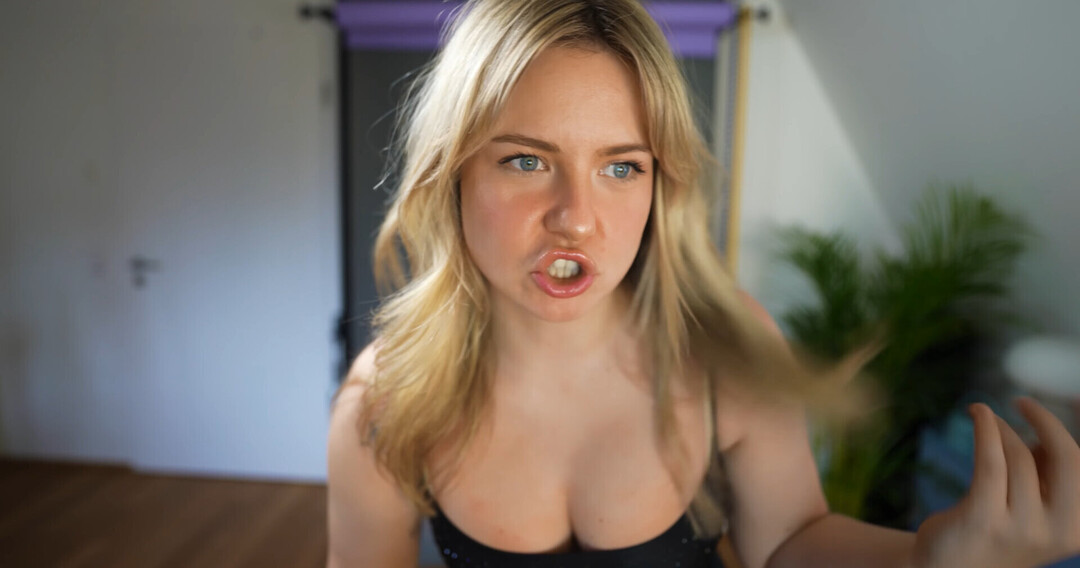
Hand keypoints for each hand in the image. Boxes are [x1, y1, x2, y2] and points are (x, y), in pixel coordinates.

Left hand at [909, 398, 1079, 567]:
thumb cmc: (995, 531)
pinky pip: (990, 460)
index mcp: (1077, 530)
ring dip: (1001, 428)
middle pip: (1066, 459)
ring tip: (986, 418)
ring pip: (1019, 455)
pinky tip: (977, 413)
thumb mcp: (1033, 508)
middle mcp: (1058, 533)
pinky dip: (986, 429)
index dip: (1065, 430)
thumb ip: (1046, 476)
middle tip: (1023, 402)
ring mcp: (1022, 529)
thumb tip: (1044, 434)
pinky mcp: (983, 519)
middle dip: (1046, 422)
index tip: (1047, 409)